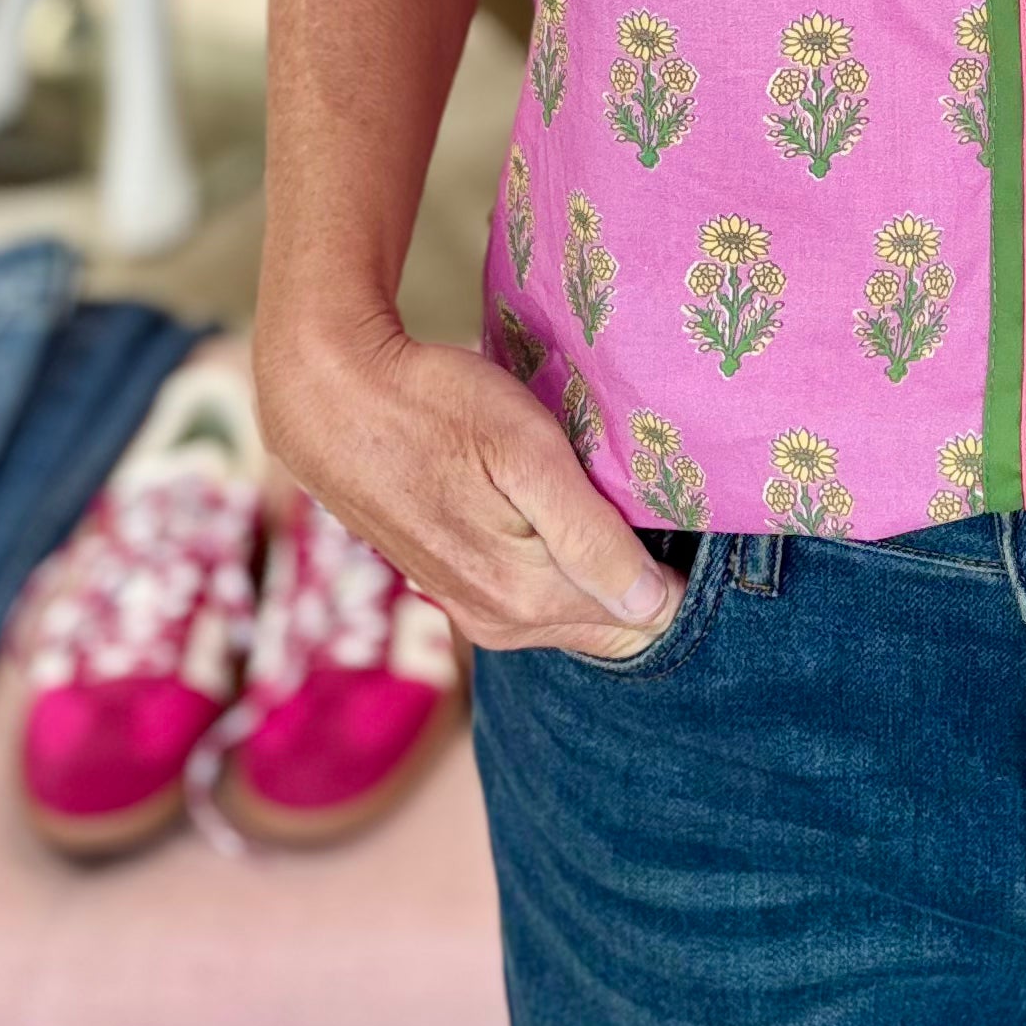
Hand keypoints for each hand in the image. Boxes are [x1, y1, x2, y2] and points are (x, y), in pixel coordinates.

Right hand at [255, 314, 680, 659]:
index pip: (645, 619)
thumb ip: (588, 536)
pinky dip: (566, 561)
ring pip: (576, 607)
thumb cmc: (435, 409)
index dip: (678, 570)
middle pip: (613, 621)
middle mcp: (502, 624)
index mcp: (528, 599)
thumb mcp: (526, 454)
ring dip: (606, 565)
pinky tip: (570, 509)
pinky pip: (539, 593)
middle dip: (646, 573)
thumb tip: (650, 604)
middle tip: (665, 498)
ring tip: (620, 495)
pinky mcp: (457, 585)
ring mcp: (475, 610)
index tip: (692, 516)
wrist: (333, 402)